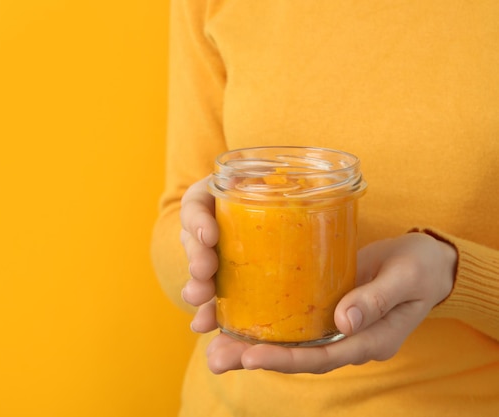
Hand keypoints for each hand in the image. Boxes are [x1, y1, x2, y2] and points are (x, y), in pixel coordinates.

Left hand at [180, 177, 456, 373]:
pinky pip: (290, 319)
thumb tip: (344, 322)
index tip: (250, 356)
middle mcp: (346, 339)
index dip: (285, 359)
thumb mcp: (405, 278)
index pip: (322, 357)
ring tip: (209, 341)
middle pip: (296, 356)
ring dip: (249, 342)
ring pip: (288, 340)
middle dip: (253, 357)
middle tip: (214, 358)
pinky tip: (231, 313)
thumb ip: (376, 299)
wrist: (427, 260)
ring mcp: (333, 325)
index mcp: (370, 340)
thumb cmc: (421, 267)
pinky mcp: (323, 305)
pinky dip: (262, 318)